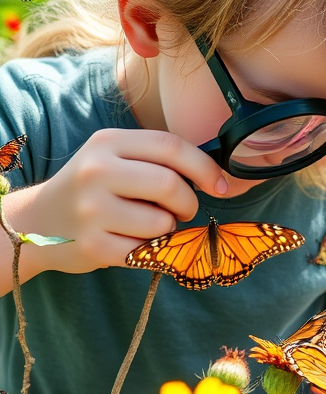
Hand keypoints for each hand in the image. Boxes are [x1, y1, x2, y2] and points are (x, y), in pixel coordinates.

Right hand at [22, 128, 228, 273]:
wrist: (38, 222)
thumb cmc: (95, 189)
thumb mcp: (117, 158)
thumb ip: (159, 161)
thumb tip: (220, 178)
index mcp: (108, 142)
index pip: (171, 146)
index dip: (205, 167)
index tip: (220, 186)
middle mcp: (96, 171)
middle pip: (170, 184)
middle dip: (188, 202)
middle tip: (182, 210)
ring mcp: (91, 209)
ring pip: (163, 222)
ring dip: (168, 229)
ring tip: (148, 225)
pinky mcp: (92, 245)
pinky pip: (147, 251)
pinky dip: (151, 250)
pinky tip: (132, 242)